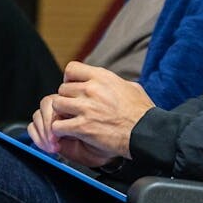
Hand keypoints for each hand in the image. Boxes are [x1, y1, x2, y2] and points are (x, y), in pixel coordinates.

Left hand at [28, 62, 154, 164]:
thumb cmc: (142, 113)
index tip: (73, 88)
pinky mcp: (82, 127)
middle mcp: (91, 89)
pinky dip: (60, 131)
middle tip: (74, 109)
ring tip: (70, 121)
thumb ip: (115, 83)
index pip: (72, 68)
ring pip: (57, 104)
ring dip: (61, 114)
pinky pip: (58, 125)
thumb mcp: (132, 87)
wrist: (145, 132)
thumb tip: (111, 83)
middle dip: (67, 99)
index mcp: (102, 77)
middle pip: (63, 88)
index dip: (70, 79)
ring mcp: (86, 108)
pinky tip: (69, 133)